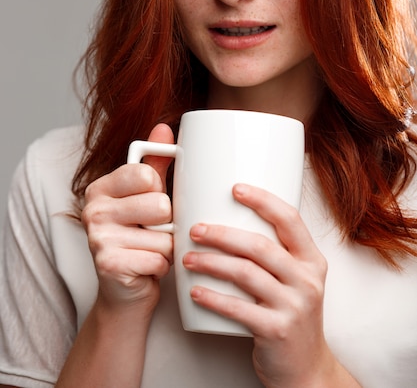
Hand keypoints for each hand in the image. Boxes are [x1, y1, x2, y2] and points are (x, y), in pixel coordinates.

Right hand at [81, 124, 173, 312]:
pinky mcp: (108, 265)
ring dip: (166, 248)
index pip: (147, 175)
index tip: (149, 203)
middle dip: (167, 224)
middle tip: (152, 232)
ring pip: (164, 235)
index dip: (160, 191)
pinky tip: (145, 268)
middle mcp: (93, 209)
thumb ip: (156, 163)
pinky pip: (159, 258)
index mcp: (101, 187)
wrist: (124, 292)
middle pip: (160, 205)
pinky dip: (161, 267)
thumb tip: (165, 127)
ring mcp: (97, 238)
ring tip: (150, 251)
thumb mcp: (145, 196)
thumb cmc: (138, 238)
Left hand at [182, 183, 335, 386]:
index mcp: (311, 260)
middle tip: (196, 229)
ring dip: (211, 263)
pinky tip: (195, 291)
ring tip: (188, 258)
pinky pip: (238, 308)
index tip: (235, 189)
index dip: (263, 200)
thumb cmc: (290, 314)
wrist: (306, 369)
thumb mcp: (295, 279)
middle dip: (222, 234)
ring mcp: (294, 306)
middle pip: (260, 245)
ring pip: (246, 273)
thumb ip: (275, 253)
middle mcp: (307, 280)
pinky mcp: (277, 330)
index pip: (290, 219)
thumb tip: (231, 219)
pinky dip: (213, 297)